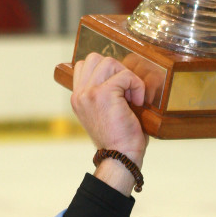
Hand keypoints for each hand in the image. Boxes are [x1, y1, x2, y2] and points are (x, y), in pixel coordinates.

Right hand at [71, 54, 148, 171]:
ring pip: (109, 62)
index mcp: (78, 98)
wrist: (120, 158)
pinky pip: (125, 75)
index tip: (119, 92)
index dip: (106, 72)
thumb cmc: (119, 140)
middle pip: (95, 58)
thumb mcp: (105, 114)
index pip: (84, 66)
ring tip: (131, 96)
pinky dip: (136, 85)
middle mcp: (80, 94)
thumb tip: (120, 76)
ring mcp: (89, 93)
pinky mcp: (104, 94)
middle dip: (116, 70)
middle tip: (126, 91)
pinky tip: (137, 102)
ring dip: (126, 76)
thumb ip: (103, 94)